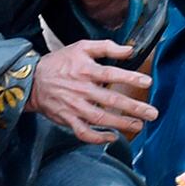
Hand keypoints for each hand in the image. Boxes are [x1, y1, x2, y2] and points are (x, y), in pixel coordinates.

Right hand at [30, 39, 154, 141]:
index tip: (147, 82)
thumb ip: (105, 47)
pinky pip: (84, 133)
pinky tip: (113, 137)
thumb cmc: (59, 63)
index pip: (111, 74)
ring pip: (101, 119)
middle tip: (152, 113)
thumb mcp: (81, 47)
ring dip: (121, 124)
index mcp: (86, 70)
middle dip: (134, 108)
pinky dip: (98, 138)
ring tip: (139, 125)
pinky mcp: (67, 119)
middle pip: (111, 100)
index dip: (130, 78)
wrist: (32, 81)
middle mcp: (82, 90)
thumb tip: (129, 50)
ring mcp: (74, 107)